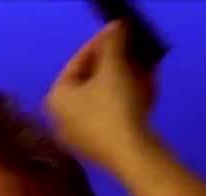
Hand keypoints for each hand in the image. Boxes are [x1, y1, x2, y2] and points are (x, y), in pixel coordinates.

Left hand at [45, 21, 156, 172]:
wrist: (133, 156)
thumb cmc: (114, 106)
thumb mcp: (114, 68)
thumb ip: (114, 44)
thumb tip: (116, 28)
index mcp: (56, 99)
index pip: (76, 63)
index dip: (99, 44)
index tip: (118, 33)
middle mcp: (62, 120)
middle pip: (92, 83)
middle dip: (117, 65)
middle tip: (133, 51)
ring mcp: (82, 138)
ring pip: (107, 100)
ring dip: (127, 81)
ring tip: (145, 68)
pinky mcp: (103, 151)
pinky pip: (115, 117)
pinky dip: (130, 101)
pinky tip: (149, 90)